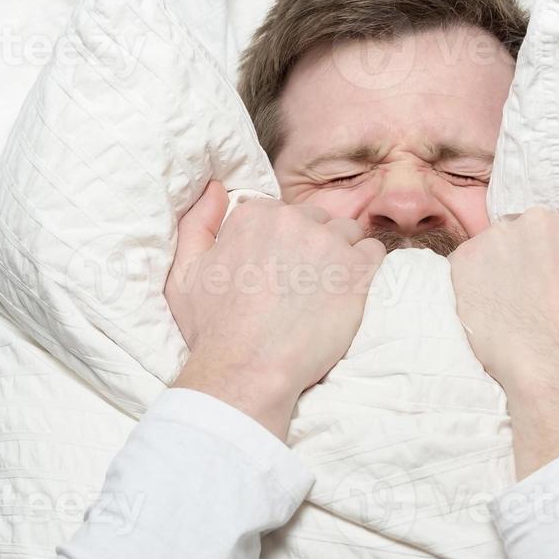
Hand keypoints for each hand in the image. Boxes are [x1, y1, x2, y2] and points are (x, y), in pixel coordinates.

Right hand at [164, 180, 386, 439]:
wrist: (248, 370)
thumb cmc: (214, 329)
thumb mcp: (184, 273)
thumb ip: (197, 222)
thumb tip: (216, 188)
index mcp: (254, 215)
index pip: (281, 213)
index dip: (281, 242)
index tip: (277, 270)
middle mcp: (293, 220)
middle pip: (316, 220)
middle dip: (312, 244)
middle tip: (303, 284)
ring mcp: (328, 243)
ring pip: (347, 233)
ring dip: (341, 254)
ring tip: (327, 289)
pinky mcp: (356, 271)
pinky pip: (374, 251)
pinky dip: (366, 266)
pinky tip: (350, 289)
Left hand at [448, 200, 558, 475]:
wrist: (556, 370)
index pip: (554, 234)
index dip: (553, 264)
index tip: (554, 290)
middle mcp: (534, 222)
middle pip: (523, 235)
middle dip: (525, 261)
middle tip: (531, 301)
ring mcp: (496, 239)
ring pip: (493, 249)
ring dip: (497, 271)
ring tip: (510, 309)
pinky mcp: (465, 261)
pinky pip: (465, 266)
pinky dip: (471, 285)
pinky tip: (489, 312)